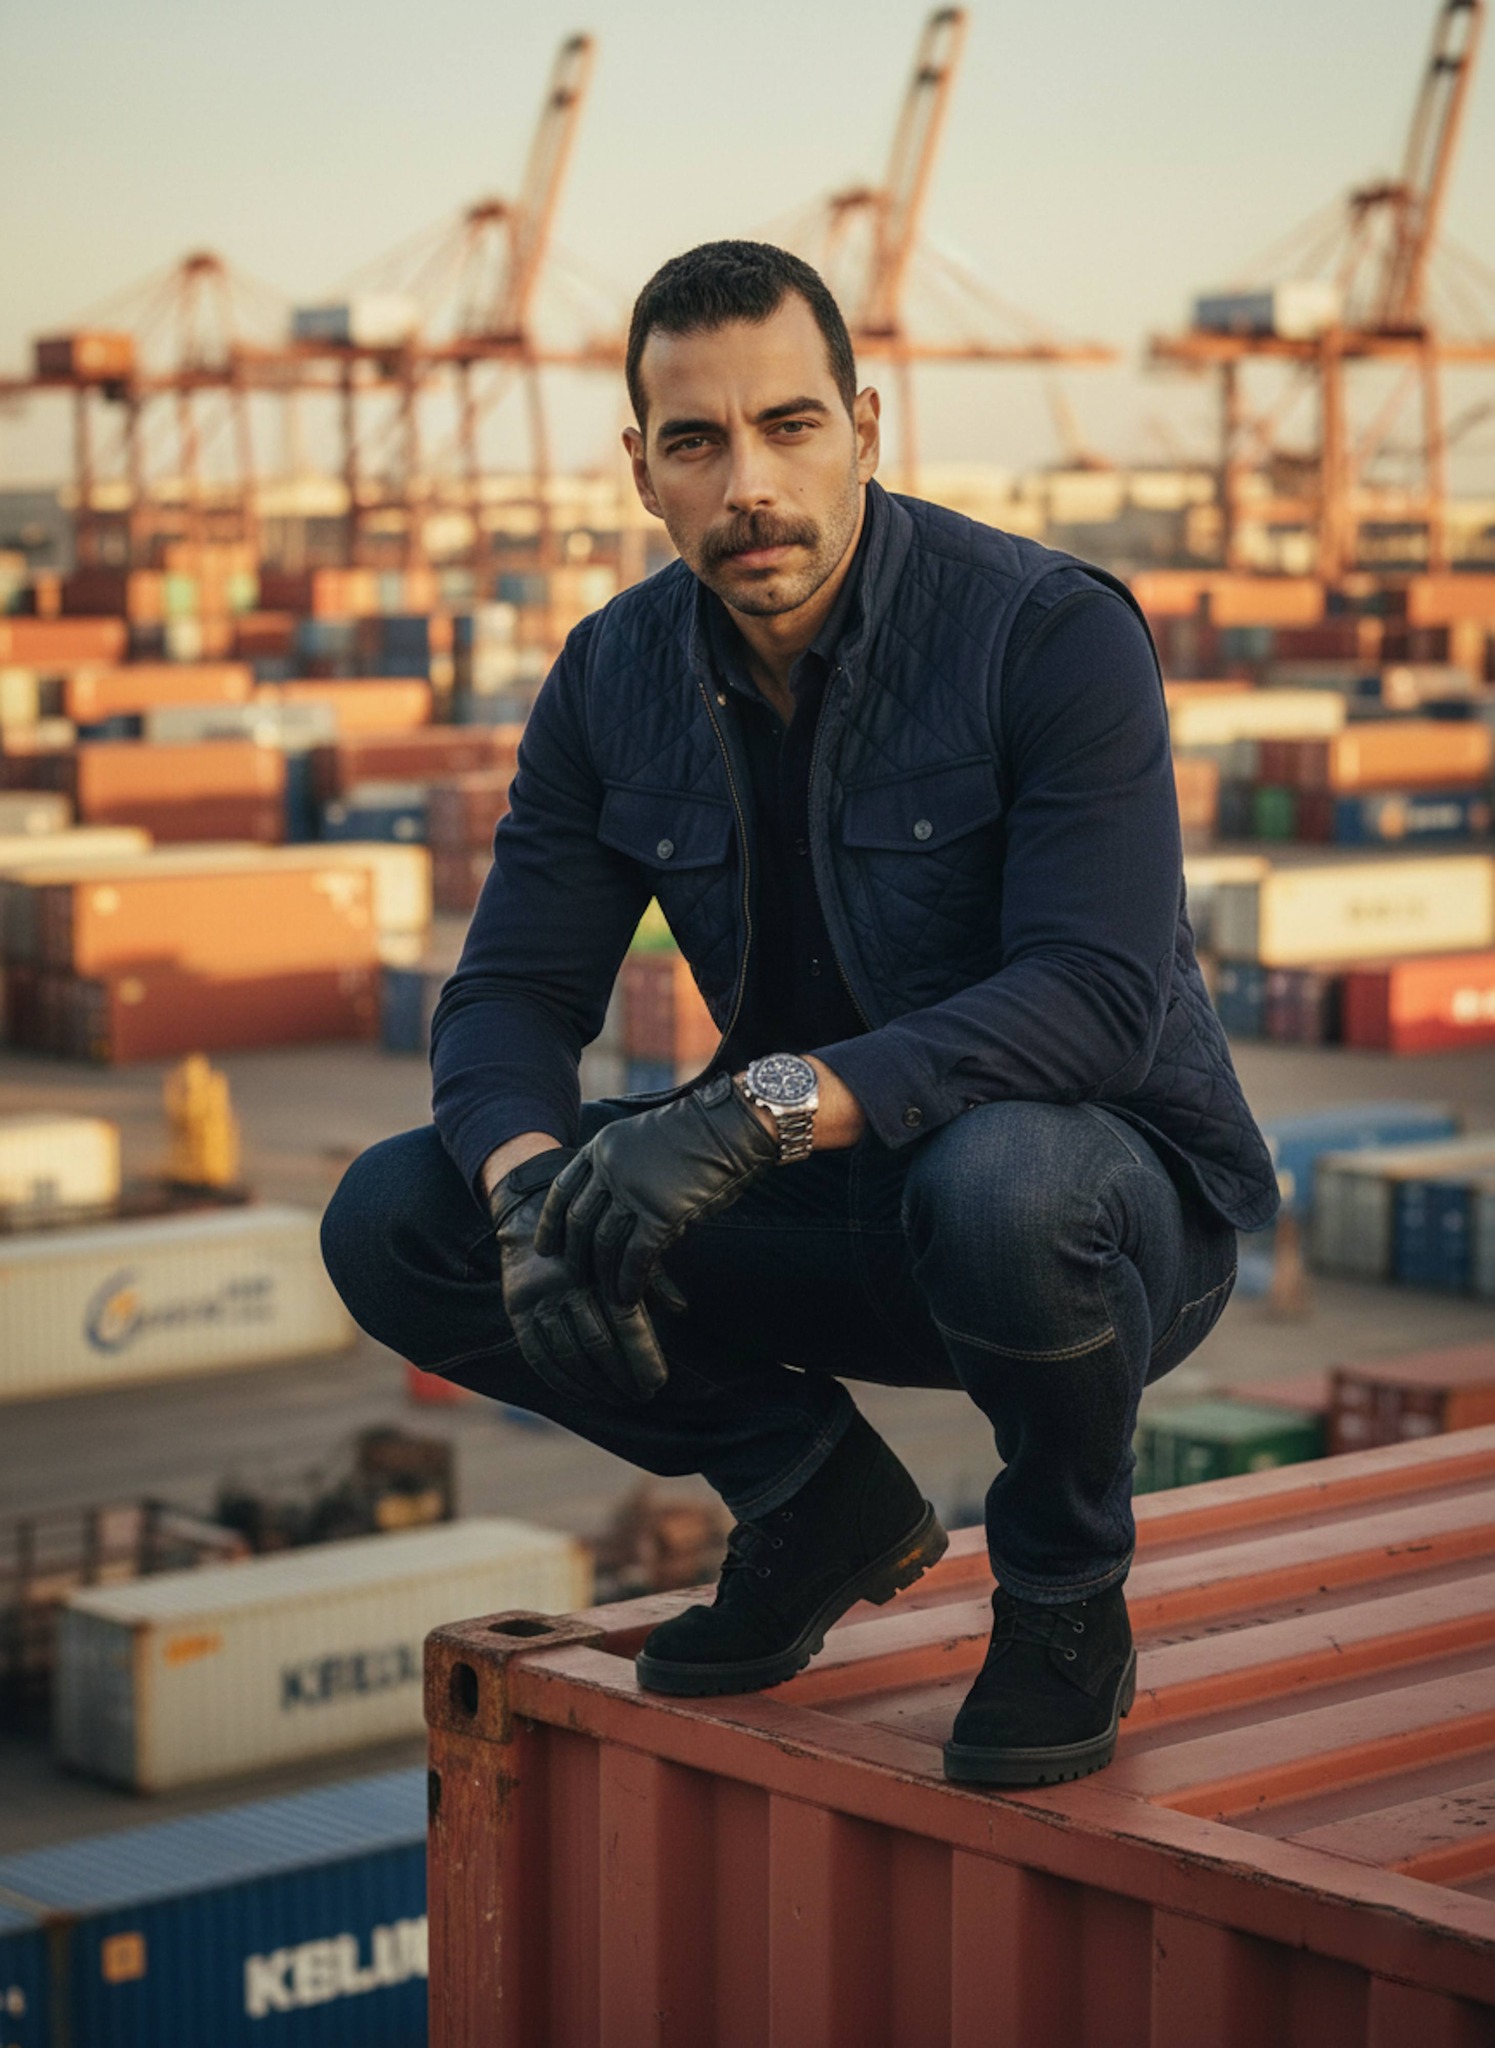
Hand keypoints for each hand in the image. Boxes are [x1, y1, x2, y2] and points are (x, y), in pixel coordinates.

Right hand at [489, 1150, 669, 1406]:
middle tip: (641, 1396)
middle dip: (622, 1376)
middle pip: (598, 1344)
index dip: (642, 1358)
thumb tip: (682, 1309)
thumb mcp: (623, 1247)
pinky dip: (562, 1381)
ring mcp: (539, 1298)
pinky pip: (538, 1356)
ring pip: (568, 1354)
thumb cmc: (593, 1235)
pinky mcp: (516, 1309)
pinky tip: (582, 1395)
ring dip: (594, 1384)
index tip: (657, 1384)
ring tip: (615, 1398)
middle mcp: (567, 1283)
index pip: (625, 1323)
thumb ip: (652, 1279)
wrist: (532, 1211)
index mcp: (600, 1267)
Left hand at [536, 1074, 777, 1307]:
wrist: (732, 1126)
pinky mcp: (660, 1215)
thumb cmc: (696, 1135)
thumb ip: (620, 1173)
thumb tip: (612, 1216)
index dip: (550, 1223)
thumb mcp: (641, 1141)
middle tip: (575, 1279)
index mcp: (601, 1147)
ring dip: (602, 1276)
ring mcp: (633, 1192)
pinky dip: (629, 1282)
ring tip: (604, 1297)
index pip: (562, 1191)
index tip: (545, 1248)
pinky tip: (628, 1298)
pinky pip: (636, 1258)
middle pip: (580, 1221)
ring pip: (605, 1244)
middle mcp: (610, 1170)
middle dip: (574, 1256)